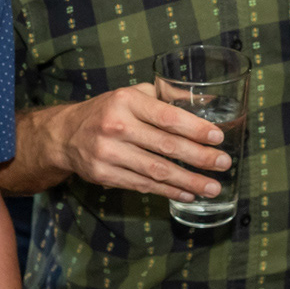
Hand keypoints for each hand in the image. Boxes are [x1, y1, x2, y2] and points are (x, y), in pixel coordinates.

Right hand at [50, 84, 229, 201]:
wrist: (66, 134)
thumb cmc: (108, 111)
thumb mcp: (132, 94)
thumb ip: (164, 97)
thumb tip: (205, 100)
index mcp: (126, 101)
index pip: (167, 117)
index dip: (195, 129)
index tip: (218, 138)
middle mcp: (116, 126)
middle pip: (166, 146)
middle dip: (200, 158)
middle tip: (223, 164)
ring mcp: (108, 153)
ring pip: (157, 171)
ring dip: (189, 181)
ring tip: (212, 187)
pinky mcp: (104, 175)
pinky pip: (143, 185)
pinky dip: (168, 191)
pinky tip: (187, 193)